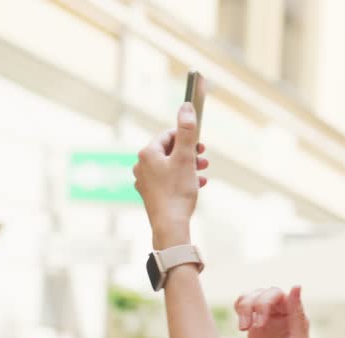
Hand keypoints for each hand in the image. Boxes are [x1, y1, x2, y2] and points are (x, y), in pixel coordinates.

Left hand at [133, 103, 209, 248]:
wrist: (170, 224)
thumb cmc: (177, 191)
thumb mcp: (185, 157)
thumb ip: (187, 131)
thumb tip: (186, 106)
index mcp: (147, 153)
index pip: (168, 135)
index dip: (186, 137)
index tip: (199, 145)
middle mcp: (141, 166)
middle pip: (169, 151)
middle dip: (189, 153)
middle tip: (203, 158)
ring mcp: (145, 181)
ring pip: (170, 166)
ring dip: (188, 166)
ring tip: (203, 173)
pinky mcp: (151, 195)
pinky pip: (168, 180)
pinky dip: (183, 179)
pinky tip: (196, 185)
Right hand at [234, 286, 309, 337]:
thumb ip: (296, 315)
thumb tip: (296, 285)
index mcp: (296, 316)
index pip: (279, 294)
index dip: (266, 303)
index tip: (260, 325)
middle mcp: (282, 315)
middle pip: (263, 293)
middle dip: (253, 306)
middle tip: (252, 329)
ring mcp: (267, 321)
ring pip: (252, 297)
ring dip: (244, 307)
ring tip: (243, 328)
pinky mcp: (254, 329)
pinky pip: (244, 309)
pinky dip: (239, 309)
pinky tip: (241, 325)